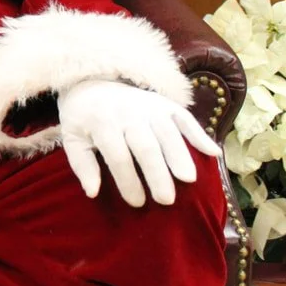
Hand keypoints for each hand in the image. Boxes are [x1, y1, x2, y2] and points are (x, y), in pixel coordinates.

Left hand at [58, 79, 220, 206]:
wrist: (92, 83)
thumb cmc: (83, 120)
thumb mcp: (72, 139)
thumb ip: (82, 164)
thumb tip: (92, 192)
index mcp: (102, 122)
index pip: (117, 155)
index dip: (127, 179)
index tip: (137, 202)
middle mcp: (127, 112)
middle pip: (145, 145)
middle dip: (156, 173)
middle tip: (166, 200)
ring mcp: (148, 106)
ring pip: (167, 131)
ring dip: (179, 155)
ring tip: (189, 180)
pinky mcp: (164, 103)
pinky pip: (184, 117)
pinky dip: (199, 134)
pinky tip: (213, 152)